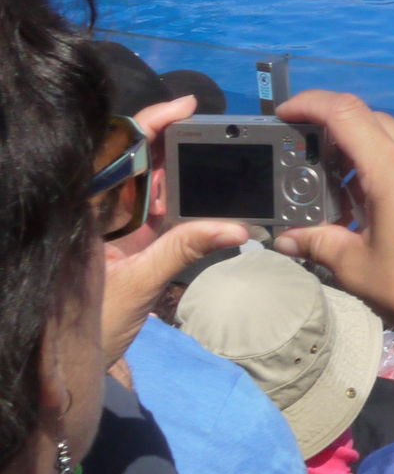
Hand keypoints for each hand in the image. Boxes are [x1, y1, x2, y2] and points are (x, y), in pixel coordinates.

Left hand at [102, 95, 248, 361]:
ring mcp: (117, 225)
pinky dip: (186, 197)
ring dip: (184, 168)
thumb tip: (237, 227)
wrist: (77, 367)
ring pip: (152, 182)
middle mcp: (101, 211)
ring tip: (221, 154)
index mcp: (89, 212)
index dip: (149, 123)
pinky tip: (211, 190)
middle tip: (215, 129)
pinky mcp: (133, 240)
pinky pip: (161, 208)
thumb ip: (185, 249)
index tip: (185, 106)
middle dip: (175, 139)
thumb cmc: (92, 325)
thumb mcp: (141, 283)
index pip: (118, 153)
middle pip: (137, 159)